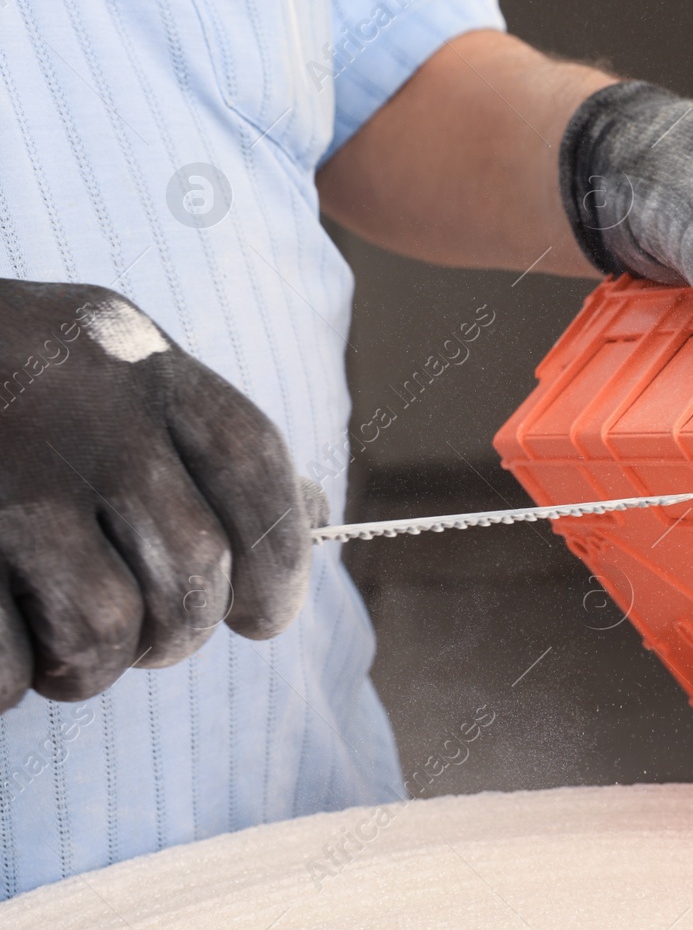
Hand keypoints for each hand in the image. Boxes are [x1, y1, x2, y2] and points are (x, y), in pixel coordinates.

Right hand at [0, 282, 315, 708]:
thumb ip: (194, 432)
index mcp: (139, 362)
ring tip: (72, 647)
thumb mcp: (104, 362)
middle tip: (154, 640)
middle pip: (193, 567)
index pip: (257, 470)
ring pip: (107, 628)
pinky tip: (2, 646)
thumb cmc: (3, 374)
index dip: (281, 562)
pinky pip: (2, 665)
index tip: (265, 618)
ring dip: (97, 666)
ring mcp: (4, 482)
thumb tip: (310, 511)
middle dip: (183, 631)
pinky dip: (9, 681)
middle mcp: (82, 416)